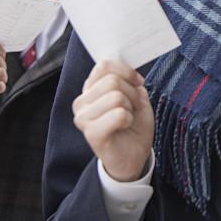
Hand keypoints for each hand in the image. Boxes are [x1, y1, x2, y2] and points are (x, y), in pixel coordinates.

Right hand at [72, 60, 153, 181]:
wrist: (134, 154)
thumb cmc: (133, 124)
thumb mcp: (135, 95)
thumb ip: (128, 80)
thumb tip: (129, 71)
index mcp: (91, 88)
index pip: (104, 65)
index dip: (127, 71)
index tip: (138, 83)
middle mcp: (82, 101)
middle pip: (113, 81)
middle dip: (132, 93)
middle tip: (133, 107)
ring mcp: (83, 118)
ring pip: (116, 96)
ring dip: (131, 106)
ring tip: (128, 118)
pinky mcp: (91, 133)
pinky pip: (118, 114)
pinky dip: (129, 119)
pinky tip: (124, 127)